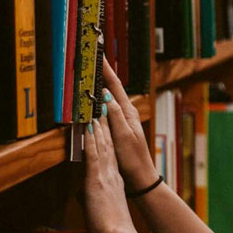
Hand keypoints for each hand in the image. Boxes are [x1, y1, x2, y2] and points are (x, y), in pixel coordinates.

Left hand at [84, 117, 136, 232]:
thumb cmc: (112, 228)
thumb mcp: (102, 209)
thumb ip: (91, 198)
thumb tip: (81, 196)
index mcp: (115, 182)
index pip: (110, 156)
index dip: (108, 140)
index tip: (105, 127)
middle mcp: (112, 175)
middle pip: (109, 146)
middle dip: (105, 128)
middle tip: (103, 111)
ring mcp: (105, 175)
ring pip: (103, 146)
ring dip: (100, 128)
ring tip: (98, 112)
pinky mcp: (97, 178)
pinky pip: (95, 154)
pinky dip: (93, 139)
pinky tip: (91, 128)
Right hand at [102, 56, 158, 190]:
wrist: (140, 177)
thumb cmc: (133, 158)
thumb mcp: (123, 136)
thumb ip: (115, 116)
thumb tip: (106, 95)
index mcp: (129, 112)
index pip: (116, 86)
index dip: (106, 70)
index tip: (99, 55)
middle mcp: (127, 113)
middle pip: (113, 88)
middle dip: (103, 72)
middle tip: (92, 58)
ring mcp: (123, 120)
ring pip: (109, 97)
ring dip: (101, 84)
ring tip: (91, 72)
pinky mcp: (118, 128)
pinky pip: (107, 109)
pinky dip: (100, 100)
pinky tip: (94, 98)